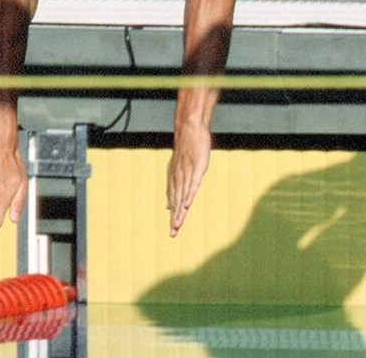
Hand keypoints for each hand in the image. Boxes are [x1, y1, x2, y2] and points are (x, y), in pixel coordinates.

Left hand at [166, 121, 211, 236]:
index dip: (173, 217)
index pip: (174, 202)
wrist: (189, 131)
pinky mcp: (197, 168)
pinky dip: (189, 194)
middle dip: (175, 218)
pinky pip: (193, 184)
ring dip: (180, 211)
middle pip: (177, 202)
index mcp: (175, 181)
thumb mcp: (177, 170)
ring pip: (183, 195)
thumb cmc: (186, 150)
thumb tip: (168, 206)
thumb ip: (173, 188)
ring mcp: (188, 174)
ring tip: (178, 224)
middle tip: (173, 234)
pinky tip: (187, 205)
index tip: (172, 232)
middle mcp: (179, 179)